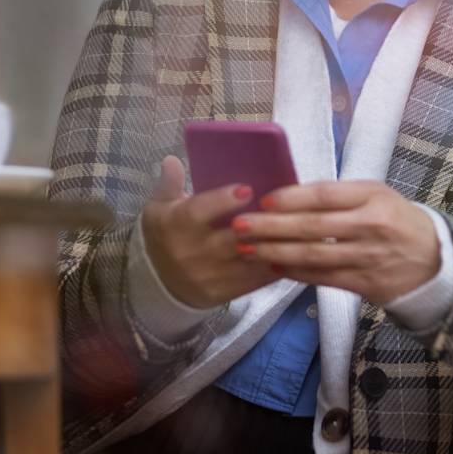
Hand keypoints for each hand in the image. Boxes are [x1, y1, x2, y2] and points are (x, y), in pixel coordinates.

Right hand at [141, 155, 282, 308]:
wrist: (158, 281)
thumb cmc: (165, 235)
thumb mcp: (158, 206)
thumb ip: (169, 183)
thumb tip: (172, 160)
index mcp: (175, 225)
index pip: (198, 212)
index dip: (222, 201)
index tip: (247, 189)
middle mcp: (191, 252)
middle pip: (229, 240)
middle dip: (257, 227)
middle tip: (282, 210)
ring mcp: (208, 276)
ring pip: (246, 261)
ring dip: (272, 247)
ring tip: (294, 230)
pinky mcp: (222, 294)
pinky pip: (252, 281)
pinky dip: (272, 267)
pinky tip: (289, 252)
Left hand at [231, 180, 440, 303]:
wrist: (434, 259)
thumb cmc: (394, 218)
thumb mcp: (375, 194)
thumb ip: (338, 194)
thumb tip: (288, 194)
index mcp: (371, 197)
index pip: (325, 195)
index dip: (291, 198)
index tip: (263, 200)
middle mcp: (369, 226)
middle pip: (313, 227)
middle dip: (271, 227)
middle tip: (239, 226)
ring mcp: (367, 257)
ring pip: (314, 255)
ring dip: (276, 252)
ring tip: (247, 249)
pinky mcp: (366, 284)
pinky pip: (323, 278)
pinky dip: (295, 273)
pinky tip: (273, 266)